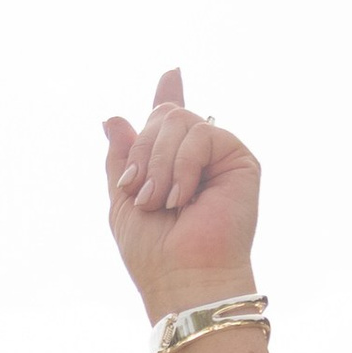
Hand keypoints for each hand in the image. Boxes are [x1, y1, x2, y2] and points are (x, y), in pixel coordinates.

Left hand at [103, 71, 260, 322]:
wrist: (183, 278)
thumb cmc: (152, 253)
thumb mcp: (122, 201)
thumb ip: (120, 158)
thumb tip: (112, 117)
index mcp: (172, 166)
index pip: (169, 122)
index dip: (167, 96)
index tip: (172, 74)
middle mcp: (197, 157)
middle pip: (163, 116)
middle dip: (143, 152)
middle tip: (142, 194)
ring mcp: (219, 156)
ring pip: (180, 120)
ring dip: (160, 164)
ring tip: (163, 203)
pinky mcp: (239, 159)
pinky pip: (201, 133)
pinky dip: (184, 164)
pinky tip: (184, 197)